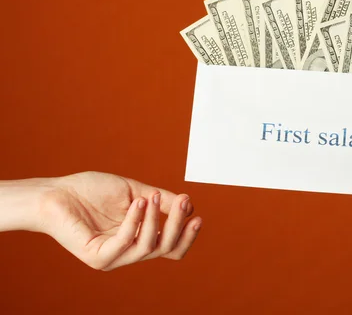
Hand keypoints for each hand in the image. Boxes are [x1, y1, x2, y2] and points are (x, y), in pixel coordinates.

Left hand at [36, 171, 201, 270]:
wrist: (57, 193)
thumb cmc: (92, 191)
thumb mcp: (135, 192)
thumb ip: (161, 200)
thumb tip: (188, 205)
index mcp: (139, 239)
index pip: (171, 248)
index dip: (187, 235)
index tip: (196, 215)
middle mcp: (129, 252)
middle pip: (166, 248)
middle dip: (178, 224)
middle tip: (184, 202)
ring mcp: (114, 257)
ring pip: (149, 246)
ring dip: (157, 219)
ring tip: (153, 196)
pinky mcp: (98, 257)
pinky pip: (126, 242)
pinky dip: (136, 221)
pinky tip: (138, 202)